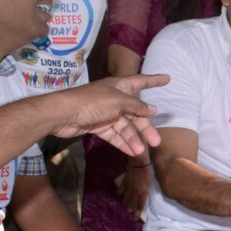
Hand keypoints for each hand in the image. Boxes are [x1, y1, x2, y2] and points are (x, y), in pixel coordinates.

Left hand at [50, 74, 169, 155]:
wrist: (63, 114)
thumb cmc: (91, 102)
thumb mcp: (117, 101)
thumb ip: (136, 106)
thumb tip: (153, 109)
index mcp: (119, 87)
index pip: (141, 81)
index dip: (154, 80)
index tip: (167, 79)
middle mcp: (115, 99)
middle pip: (135, 113)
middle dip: (146, 127)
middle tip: (156, 141)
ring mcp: (106, 114)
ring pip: (125, 127)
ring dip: (133, 139)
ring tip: (141, 151)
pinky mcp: (98, 126)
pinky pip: (114, 135)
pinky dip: (122, 143)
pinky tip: (131, 152)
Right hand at [119, 162, 150, 216]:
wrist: (139, 163)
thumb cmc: (147, 172)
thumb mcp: (149, 185)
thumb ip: (145, 192)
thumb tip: (142, 198)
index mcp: (144, 193)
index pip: (140, 206)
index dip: (137, 213)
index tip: (135, 218)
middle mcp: (136, 193)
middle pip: (131, 205)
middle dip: (130, 210)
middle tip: (129, 211)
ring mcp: (129, 188)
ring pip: (125, 200)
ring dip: (125, 204)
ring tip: (125, 206)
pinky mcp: (123, 183)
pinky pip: (119, 192)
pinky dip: (119, 195)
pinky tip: (120, 196)